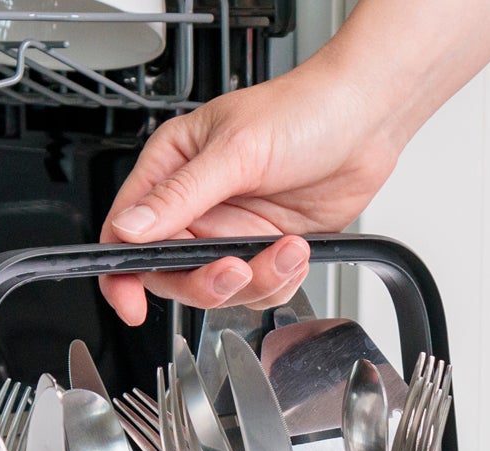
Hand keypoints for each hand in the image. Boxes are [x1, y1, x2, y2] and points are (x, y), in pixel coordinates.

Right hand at [98, 66, 404, 324]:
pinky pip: (258, 288)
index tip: (132, 303)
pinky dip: (278, 279)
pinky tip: (295, 250)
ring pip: (217, 287)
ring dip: (254, 280)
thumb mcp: (236, 151)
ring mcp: (230, 227)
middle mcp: (195, 203)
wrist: (366, 117)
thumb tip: (130, 228)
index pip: (126, 230)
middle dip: (203, 281)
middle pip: (170, 271)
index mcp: (171, 168)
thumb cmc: (303, 109)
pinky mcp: (264, 245)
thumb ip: (179, 195)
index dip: (122, 272)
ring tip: (284, 249)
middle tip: (234, 270)